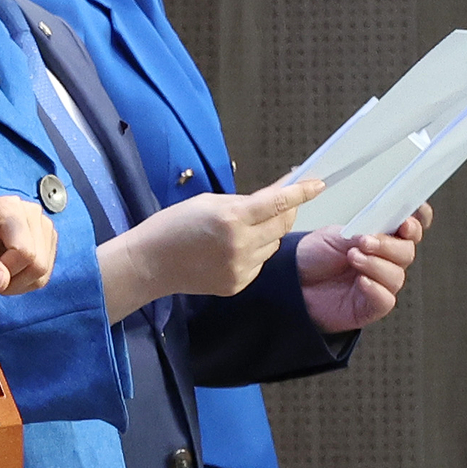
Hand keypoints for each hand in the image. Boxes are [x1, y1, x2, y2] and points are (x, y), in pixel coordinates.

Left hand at [0, 196, 56, 295]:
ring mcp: (44, 226)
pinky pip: (43, 276)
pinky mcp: (47, 241)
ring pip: (43, 273)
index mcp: (8, 207)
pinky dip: (23, 282)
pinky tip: (5, 270)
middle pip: (38, 264)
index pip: (24, 251)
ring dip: (16, 282)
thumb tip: (2, 282)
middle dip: (11, 279)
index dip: (5, 269)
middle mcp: (32, 212)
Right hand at [101, 177, 315, 314]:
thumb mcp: (207, 202)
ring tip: (240, 231)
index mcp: (231, 218)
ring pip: (273, 244)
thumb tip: (275, 196)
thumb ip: (244, 201)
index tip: (318, 184)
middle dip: (285, 211)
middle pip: (282, 224)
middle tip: (278, 204)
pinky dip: (253, 252)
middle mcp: (241, 244)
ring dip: (267, 233)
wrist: (148, 264)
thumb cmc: (171, 226)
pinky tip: (229, 250)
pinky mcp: (238, 283)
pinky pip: (259, 262)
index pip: (278, 203)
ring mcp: (241, 267)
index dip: (301, 192)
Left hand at [297, 206, 426, 332]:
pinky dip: (375, 288)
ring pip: (396, 275)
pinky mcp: (371, 306)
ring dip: (376, 264)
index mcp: (381, 238)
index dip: (415, 224)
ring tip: (353, 257)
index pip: (410, 230)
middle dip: (389, 245)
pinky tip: (361, 281)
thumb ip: (361, 232)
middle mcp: (385, 260)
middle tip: (365, 241)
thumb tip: (379, 231)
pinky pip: (385, 299)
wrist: (290, 282)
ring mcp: (380, 283)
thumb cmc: (313, 258)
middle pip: (406, 252)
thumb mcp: (334, 236)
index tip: (407, 221)